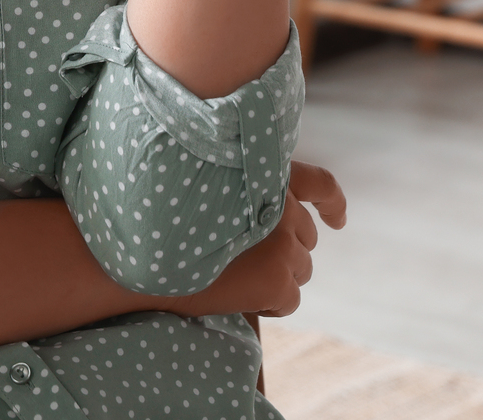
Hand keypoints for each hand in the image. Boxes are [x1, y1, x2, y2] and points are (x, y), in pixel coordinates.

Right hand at [168, 162, 347, 317]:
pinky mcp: (279, 278)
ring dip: (276, 277)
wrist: (146, 254)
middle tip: (246, 258)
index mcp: (266, 176)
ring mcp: (283, 242)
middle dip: (285, 250)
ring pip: (301, 269)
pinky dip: (270, 305)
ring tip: (235, 276)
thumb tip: (276, 215)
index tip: (336, 220)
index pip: (320, 183)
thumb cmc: (166, 220)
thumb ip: (245, 191)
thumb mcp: (209, 187)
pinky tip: (238, 296)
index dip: (333, 202)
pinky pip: (290, 300)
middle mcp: (282, 205)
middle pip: (306, 237)